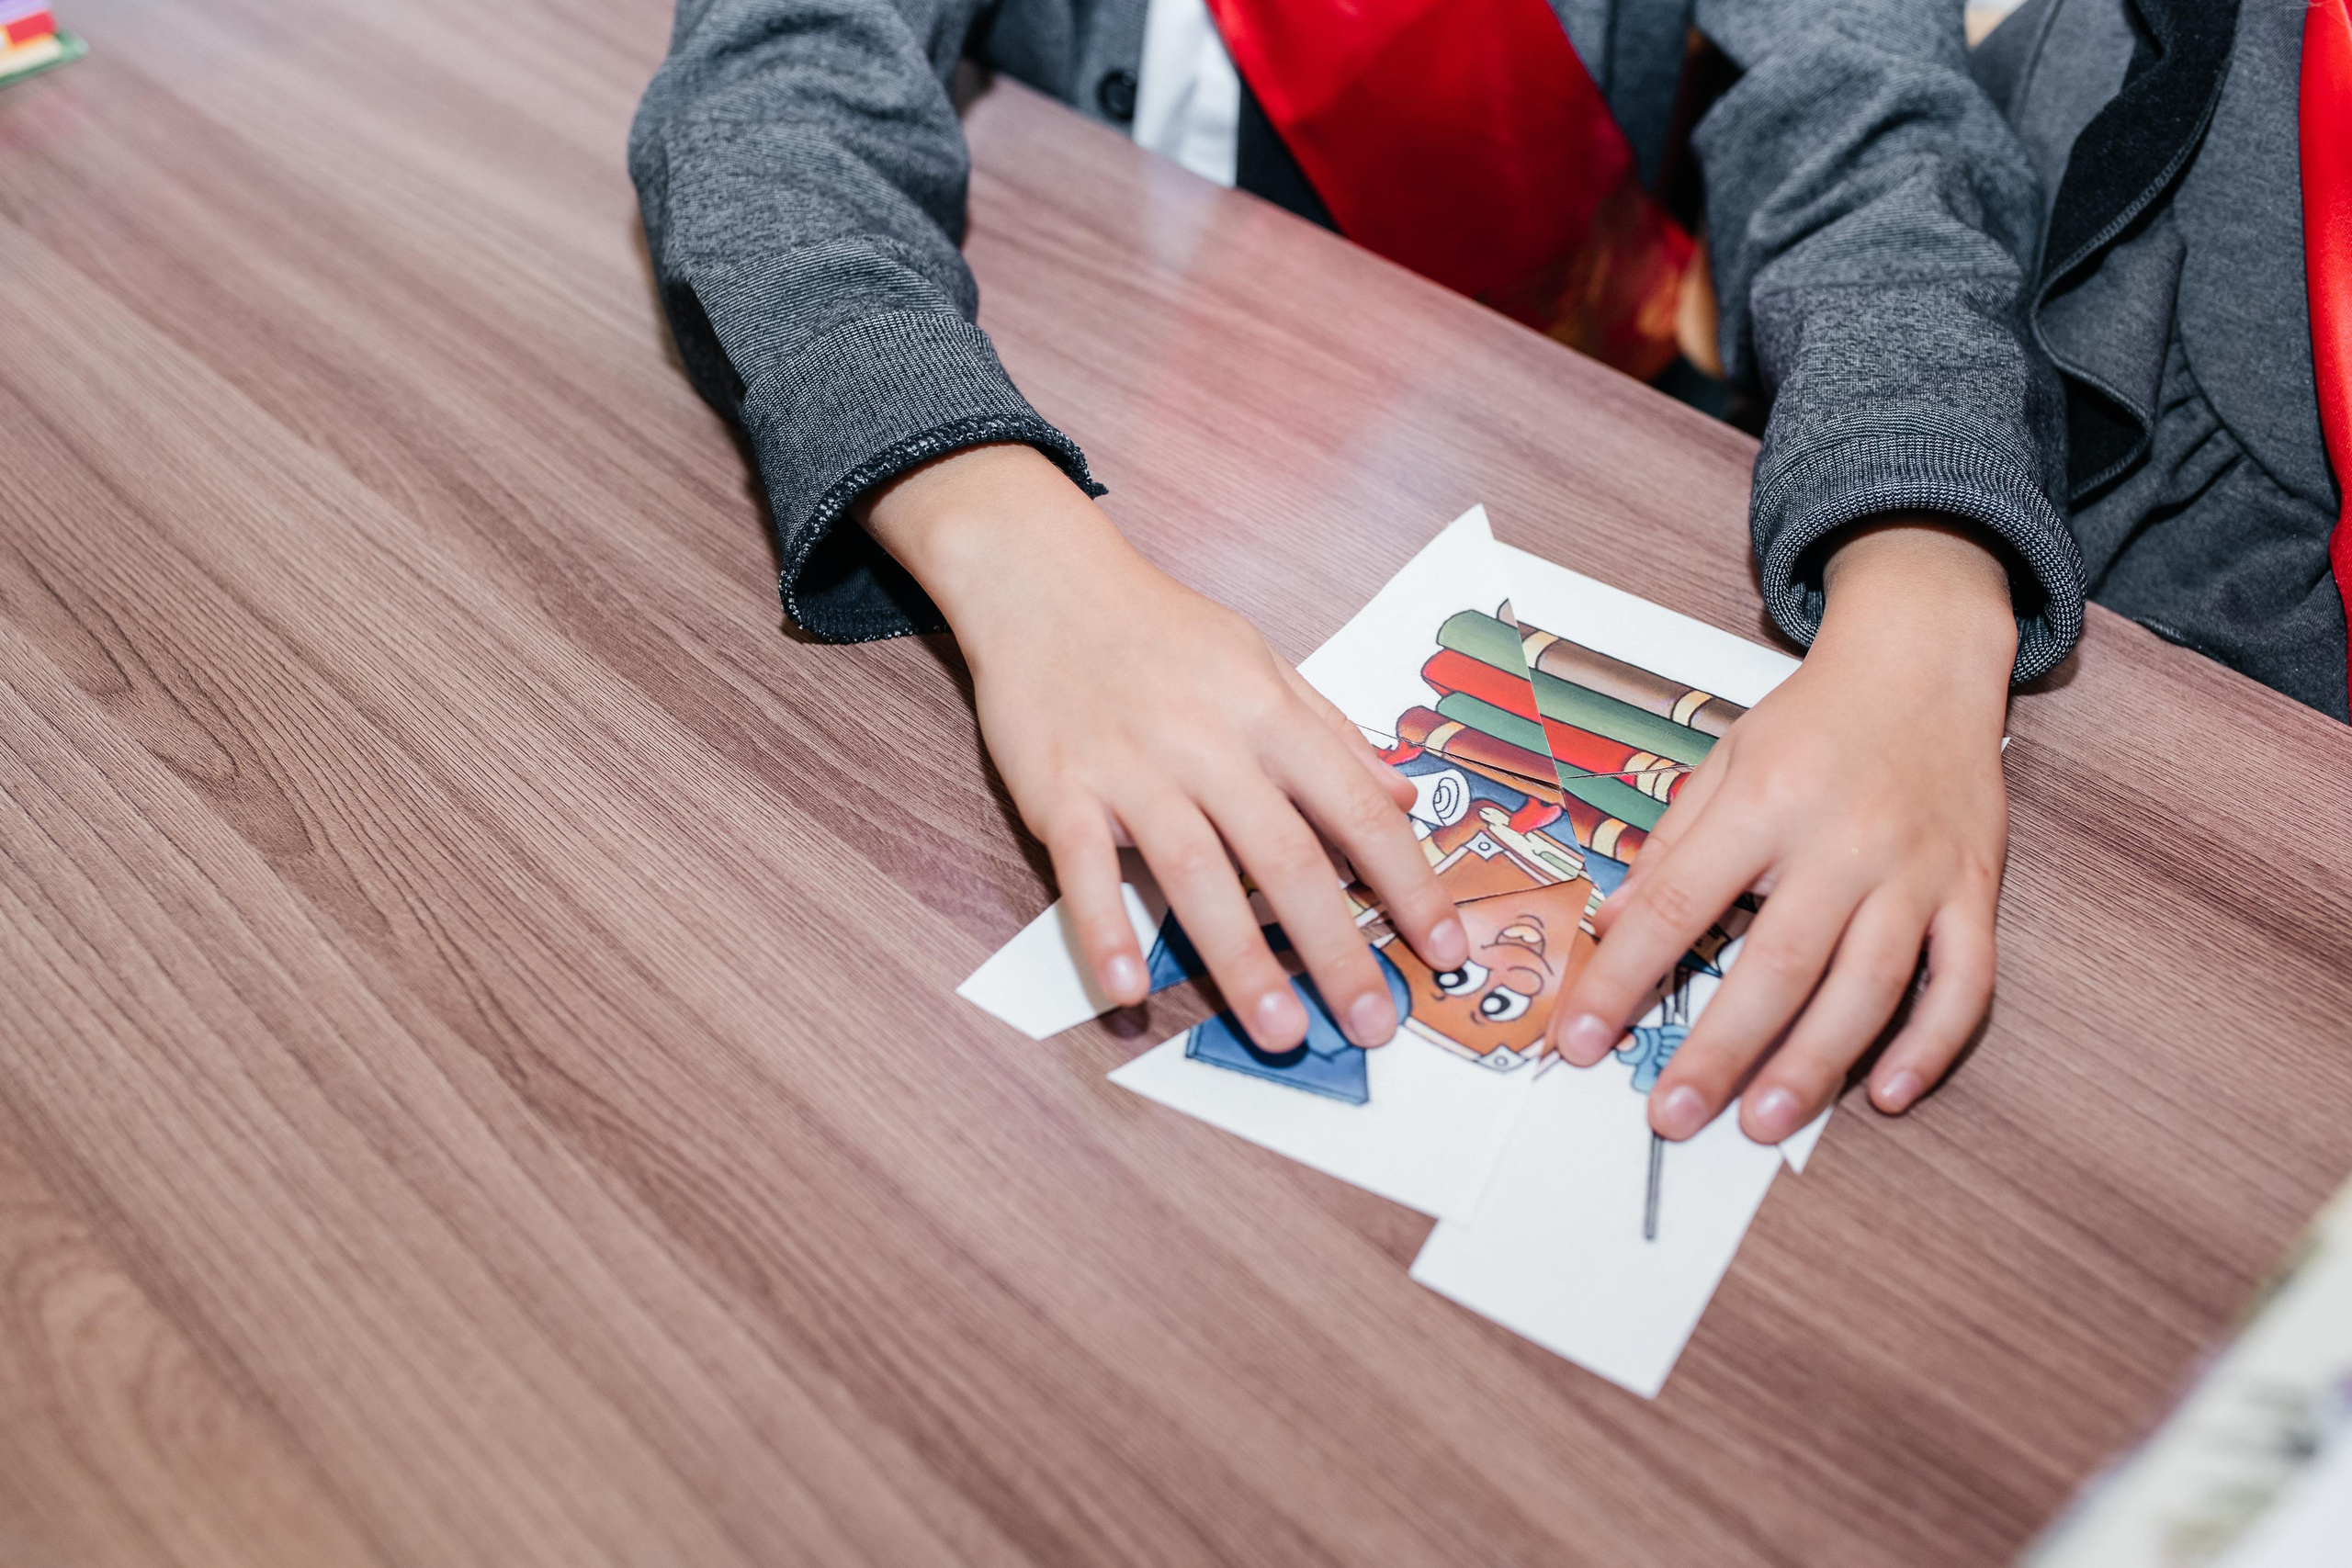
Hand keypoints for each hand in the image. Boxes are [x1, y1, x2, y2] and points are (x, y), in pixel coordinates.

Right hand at [861, 443, 1469, 1048]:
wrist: (1042, 578)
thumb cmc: (1159, 628)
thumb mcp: (1262, 661)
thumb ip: (1332, 733)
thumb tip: (1405, 797)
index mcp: (1268, 714)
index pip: (1358, 809)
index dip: (1409, 885)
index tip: (1445, 954)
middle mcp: (1207, 743)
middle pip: (1285, 857)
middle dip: (1337, 948)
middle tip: (1373, 1026)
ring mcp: (1129, 769)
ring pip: (1195, 873)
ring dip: (1240, 959)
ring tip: (1280, 1031)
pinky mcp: (1057, 789)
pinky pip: (1084, 869)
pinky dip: (1105, 930)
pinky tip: (1127, 991)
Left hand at [1545, 517, 2016, 1141]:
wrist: (1924, 661)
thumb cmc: (1813, 720)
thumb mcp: (1723, 760)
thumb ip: (1669, 847)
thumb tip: (1608, 929)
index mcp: (1763, 801)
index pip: (1676, 905)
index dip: (1622, 979)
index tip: (1580, 1041)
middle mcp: (1844, 839)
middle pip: (1777, 963)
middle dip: (1720, 1050)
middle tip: (1673, 1116)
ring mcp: (1917, 871)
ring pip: (1868, 986)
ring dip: (1814, 1065)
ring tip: (1763, 1124)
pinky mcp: (1973, 890)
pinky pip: (1964, 982)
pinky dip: (1931, 1045)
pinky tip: (1886, 1094)